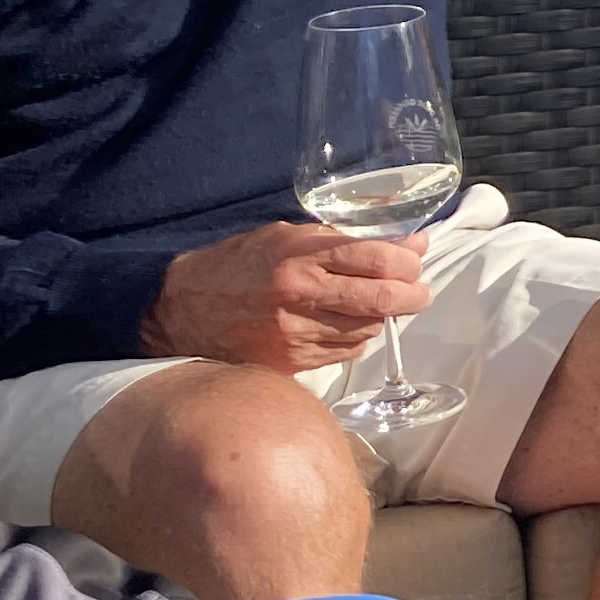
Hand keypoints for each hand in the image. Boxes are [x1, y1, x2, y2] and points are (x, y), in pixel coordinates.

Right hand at [139, 224, 428, 369]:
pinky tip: (346, 324)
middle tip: (418, 291)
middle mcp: (299, 296)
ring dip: (382, 317)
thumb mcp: (287, 236)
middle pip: (382, 299)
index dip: (408, 261)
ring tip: (374, 304)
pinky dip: (356, 338)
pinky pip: (345, 353)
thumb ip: (347, 238)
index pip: (377, 259)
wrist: (181, 310)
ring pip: (368, 329)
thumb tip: (409, 242)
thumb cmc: (239, 264)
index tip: (416, 259)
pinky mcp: (288, 364)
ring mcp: (294, 334)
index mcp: (300, 256)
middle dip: (413, 295)